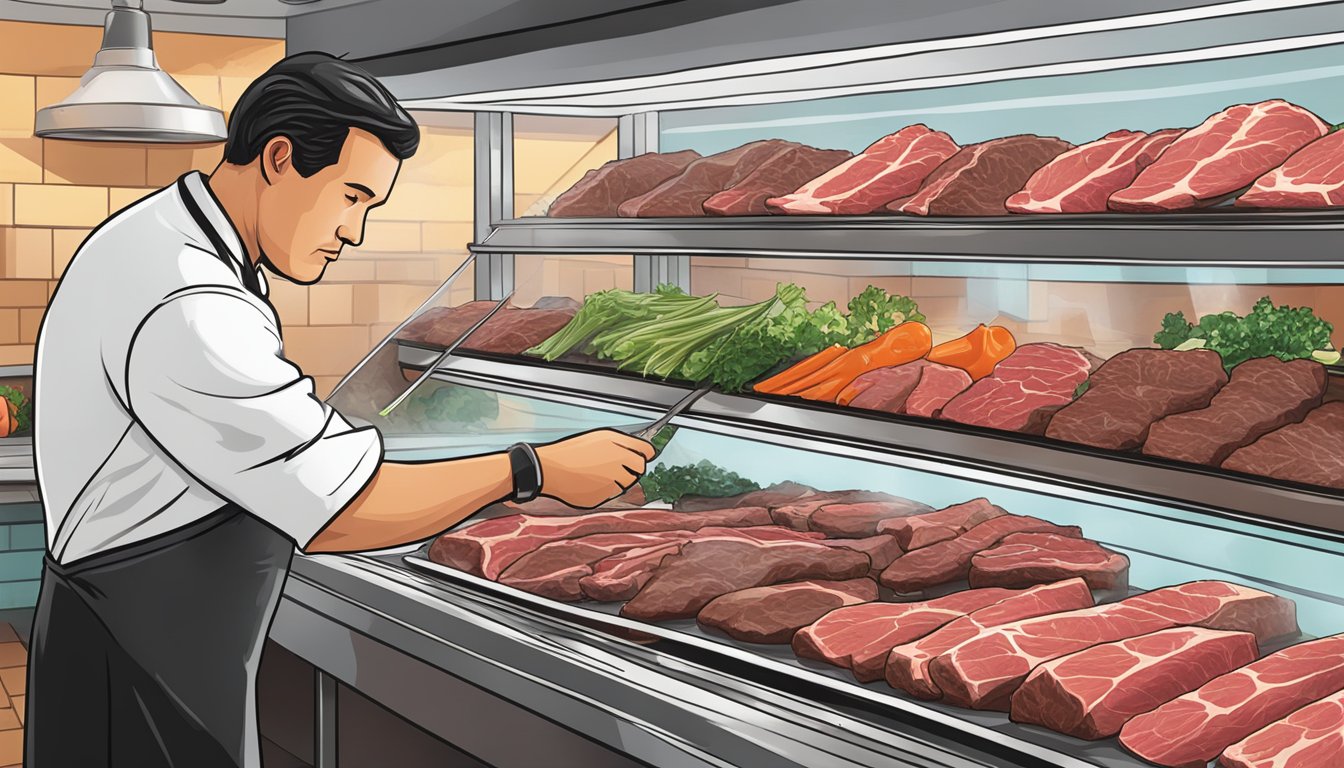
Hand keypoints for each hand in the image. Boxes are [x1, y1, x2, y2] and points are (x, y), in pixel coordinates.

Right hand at [534, 429, 655, 508]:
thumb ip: (630, 443)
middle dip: (629, 466)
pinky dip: (603, 489)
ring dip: (616, 478)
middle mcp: (619, 471)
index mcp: (621, 452)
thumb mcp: (603, 437)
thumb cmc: (574, 450)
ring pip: (624, 484)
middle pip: (637, 471)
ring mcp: (611, 487)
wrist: (550, 469)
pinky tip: (589, 480)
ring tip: (595, 470)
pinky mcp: (601, 499)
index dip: (641, 454)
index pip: (646, 455)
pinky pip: (609, 494)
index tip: (636, 454)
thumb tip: (650, 452)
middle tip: (608, 461)